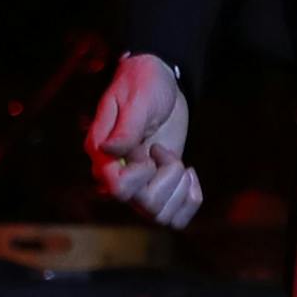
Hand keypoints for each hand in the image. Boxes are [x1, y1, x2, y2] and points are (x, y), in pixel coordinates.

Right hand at [84, 53, 201, 227]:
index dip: (141, 175)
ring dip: (180, 190)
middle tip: (163, 150)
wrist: (161, 80)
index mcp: (104, 157)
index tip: (150, 148)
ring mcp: (141, 184)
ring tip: (179, 162)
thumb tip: (110, 150)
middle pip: (145, 207)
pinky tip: (191, 175)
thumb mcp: (137, 99)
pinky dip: (190, 200)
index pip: (118, 189)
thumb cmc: (143, 83)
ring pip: (160, 216)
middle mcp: (119, 176)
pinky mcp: (162, 184)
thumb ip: (127, 126)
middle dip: (167, 177)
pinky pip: (175, 216)